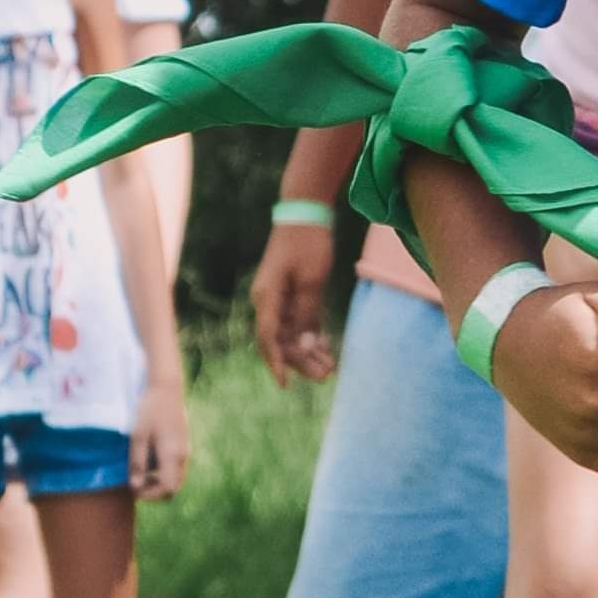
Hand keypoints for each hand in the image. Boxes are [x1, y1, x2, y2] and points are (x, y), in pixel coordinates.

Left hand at [130, 376, 190, 500]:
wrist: (167, 389)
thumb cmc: (149, 411)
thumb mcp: (138, 437)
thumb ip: (137, 463)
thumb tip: (136, 487)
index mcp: (172, 456)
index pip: (167, 489)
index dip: (150, 496)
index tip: (134, 490)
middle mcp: (183, 456)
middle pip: (174, 488)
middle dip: (155, 492)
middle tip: (136, 485)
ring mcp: (186, 450)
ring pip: (177, 478)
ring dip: (160, 482)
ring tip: (141, 474)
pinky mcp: (184, 444)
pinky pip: (177, 467)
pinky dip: (164, 472)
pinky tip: (150, 461)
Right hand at [250, 222, 336, 384]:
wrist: (305, 213)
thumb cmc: (308, 244)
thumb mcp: (312, 280)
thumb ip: (308, 314)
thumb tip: (306, 345)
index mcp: (267, 297)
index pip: (269, 338)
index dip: (277, 362)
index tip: (286, 384)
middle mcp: (268, 300)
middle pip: (280, 340)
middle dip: (301, 360)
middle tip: (325, 375)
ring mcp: (278, 298)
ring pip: (290, 333)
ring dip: (308, 351)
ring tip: (330, 367)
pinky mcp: (290, 293)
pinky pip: (297, 322)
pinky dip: (310, 335)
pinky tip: (326, 347)